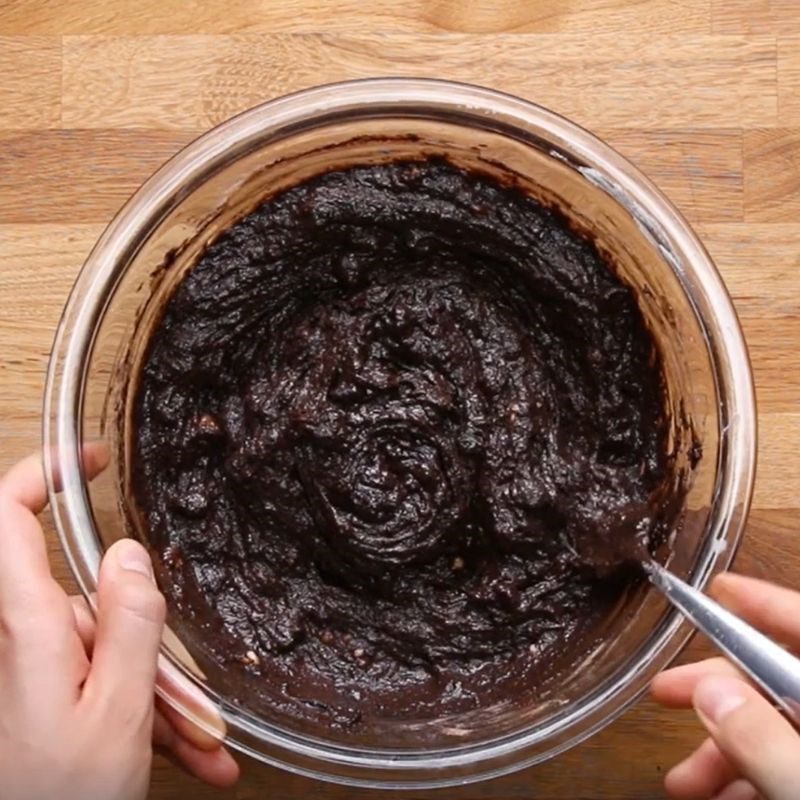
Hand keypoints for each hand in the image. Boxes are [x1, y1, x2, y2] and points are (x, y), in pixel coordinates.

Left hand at [0, 448, 238, 799]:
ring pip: (111, 650)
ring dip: (159, 694)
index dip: (44, 472)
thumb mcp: (115, 712)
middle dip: (150, 640)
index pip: (8, 518)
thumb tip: (129, 553)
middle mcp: (25, 640)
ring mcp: (36, 670)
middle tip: (190, 697)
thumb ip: (129, 621)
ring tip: (197, 743)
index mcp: (26, 628)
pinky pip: (105, 685)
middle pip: (93, 601)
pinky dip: (146, 716)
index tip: (92, 458)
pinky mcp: (49, 696)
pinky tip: (187, 754)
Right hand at [652, 573, 799, 799]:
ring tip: (683, 783)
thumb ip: (763, 740)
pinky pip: (787, 765)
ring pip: (777, 729)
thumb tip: (709, 691)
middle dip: (716, 692)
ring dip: (724, 749)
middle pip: (778, 680)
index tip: (719, 587)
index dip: (763, 602)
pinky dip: (750, 777)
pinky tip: (720, 797)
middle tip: (661, 693)